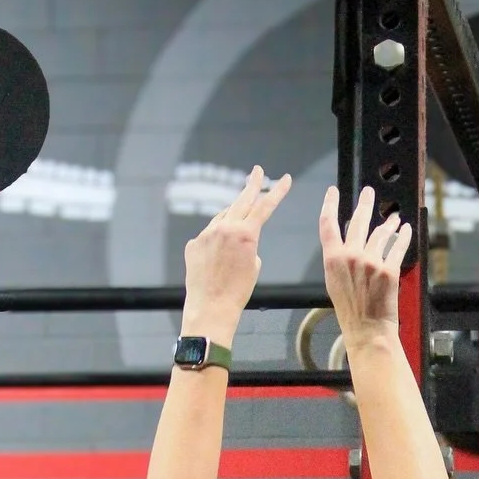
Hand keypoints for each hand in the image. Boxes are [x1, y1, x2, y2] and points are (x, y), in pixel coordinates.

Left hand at [182, 165, 290, 339]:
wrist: (211, 307)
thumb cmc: (238, 291)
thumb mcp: (254, 265)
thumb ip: (248, 243)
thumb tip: (237, 236)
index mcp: (245, 234)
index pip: (264, 206)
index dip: (277, 191)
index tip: (285, 179)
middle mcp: (224, 228)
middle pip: (241, 200)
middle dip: (252, 185)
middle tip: (257, 171)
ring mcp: (206, 234)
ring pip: (222, 218)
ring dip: (232, 218)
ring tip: (238, 230)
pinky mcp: (193, 244)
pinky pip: (208, 236)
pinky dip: (215, 242)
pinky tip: (217, 260)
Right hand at [320, 186, 411, 344]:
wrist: (366, 329)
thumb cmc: (350, 310)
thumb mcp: (334, 282)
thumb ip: (339, 260)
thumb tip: (347, 242)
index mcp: (332, 259)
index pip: (327, 225)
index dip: (329, 205)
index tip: (333, 192)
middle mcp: (350, 256)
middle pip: (358, 221)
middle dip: (365, 203)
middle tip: (369, 191)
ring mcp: (371, 261)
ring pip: (381, 233)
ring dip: (389, 223)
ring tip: (394, 218)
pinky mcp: (389, 269)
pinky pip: (398, 246)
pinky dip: (403, 236)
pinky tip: (405, 229)